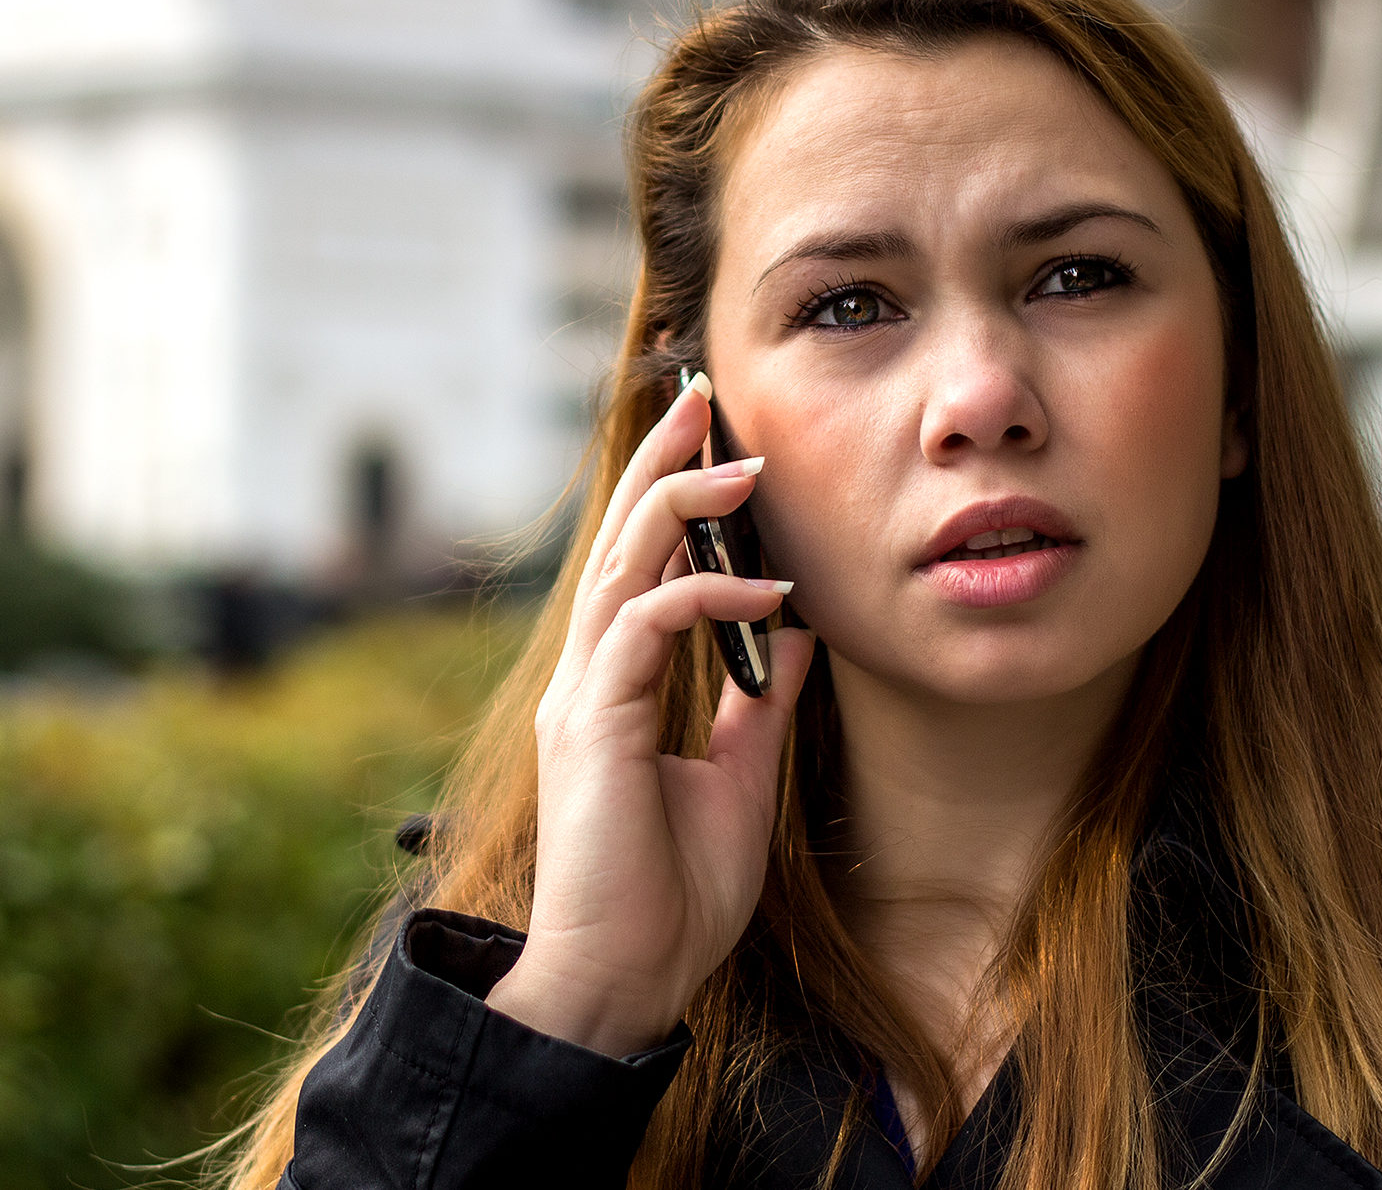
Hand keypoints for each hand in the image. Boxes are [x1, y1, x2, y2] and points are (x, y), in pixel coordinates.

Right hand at [485, 375, 816, 1056]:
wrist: (619, 982)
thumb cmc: (668, 900)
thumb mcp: (737, 783)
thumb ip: (757, 705)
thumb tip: (798, 631)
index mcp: (613, 690)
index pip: (637, 568)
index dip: (672, 500)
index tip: (719, 448)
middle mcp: (588, 681)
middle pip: (619, 542)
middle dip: (662, 465)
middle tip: (703, 398)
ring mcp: (583, 700)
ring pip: (623, 566)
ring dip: (682, 506)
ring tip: (741, 464)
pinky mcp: (593, 726)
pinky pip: (648, 628)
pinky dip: (707, 598)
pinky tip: (767, 593)